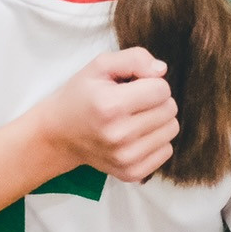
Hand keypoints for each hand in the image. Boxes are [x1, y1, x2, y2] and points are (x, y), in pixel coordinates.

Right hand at [32, 49, 177, 182]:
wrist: (59, 134)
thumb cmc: (82, 95)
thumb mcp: (100, 65)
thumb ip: (134, 58)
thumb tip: (162, 71)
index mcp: (111, 106)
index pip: (162, 89)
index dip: (150, 81)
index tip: (132, 85)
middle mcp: (120, 135)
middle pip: (170, 109)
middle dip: (156, 100)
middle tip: (132, 101)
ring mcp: (126, 158)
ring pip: (171, 130)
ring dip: (158, 120)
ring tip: (134, 117)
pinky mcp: (131, 173)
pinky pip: (166, 151)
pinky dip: (156, 140)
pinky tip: (136, 135)